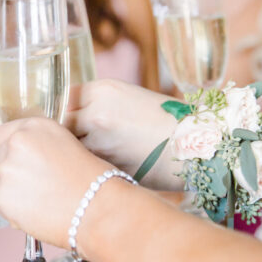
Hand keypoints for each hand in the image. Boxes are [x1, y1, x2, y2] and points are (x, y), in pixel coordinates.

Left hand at [0, 118, 111, 246]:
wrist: (97, 208)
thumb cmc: (91, 180)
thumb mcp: (66, 144)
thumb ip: (40, 143)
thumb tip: (23, 154)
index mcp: (34, 126)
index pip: (4, 133)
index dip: (12, 149)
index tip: (22, 161)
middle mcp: (16, 143)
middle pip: (1, 156)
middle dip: (15, 169)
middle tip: (40, 184)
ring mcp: (6, 170)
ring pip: (2, 180)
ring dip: (16, 189)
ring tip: (45, 198)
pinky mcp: (3, 197)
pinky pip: (4, 202)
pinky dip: (17, 208)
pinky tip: (40, 210)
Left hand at [65, 79, 180, 188]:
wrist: (199, 144)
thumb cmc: (167, 123)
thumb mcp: (130, 99)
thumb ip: (97, 106)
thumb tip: (70, 123)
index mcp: (101, 89)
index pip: (64, 102)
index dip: (65, 117)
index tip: (70, 128)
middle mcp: (95, 110)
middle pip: (61, 125)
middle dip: (66, 137)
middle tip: (76, 148)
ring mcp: (98, 137)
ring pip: (70, 148)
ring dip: (74, 156)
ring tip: (91, 162)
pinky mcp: (106, 163)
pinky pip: (84, 166)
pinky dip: (88, 170)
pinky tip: (102, 172)